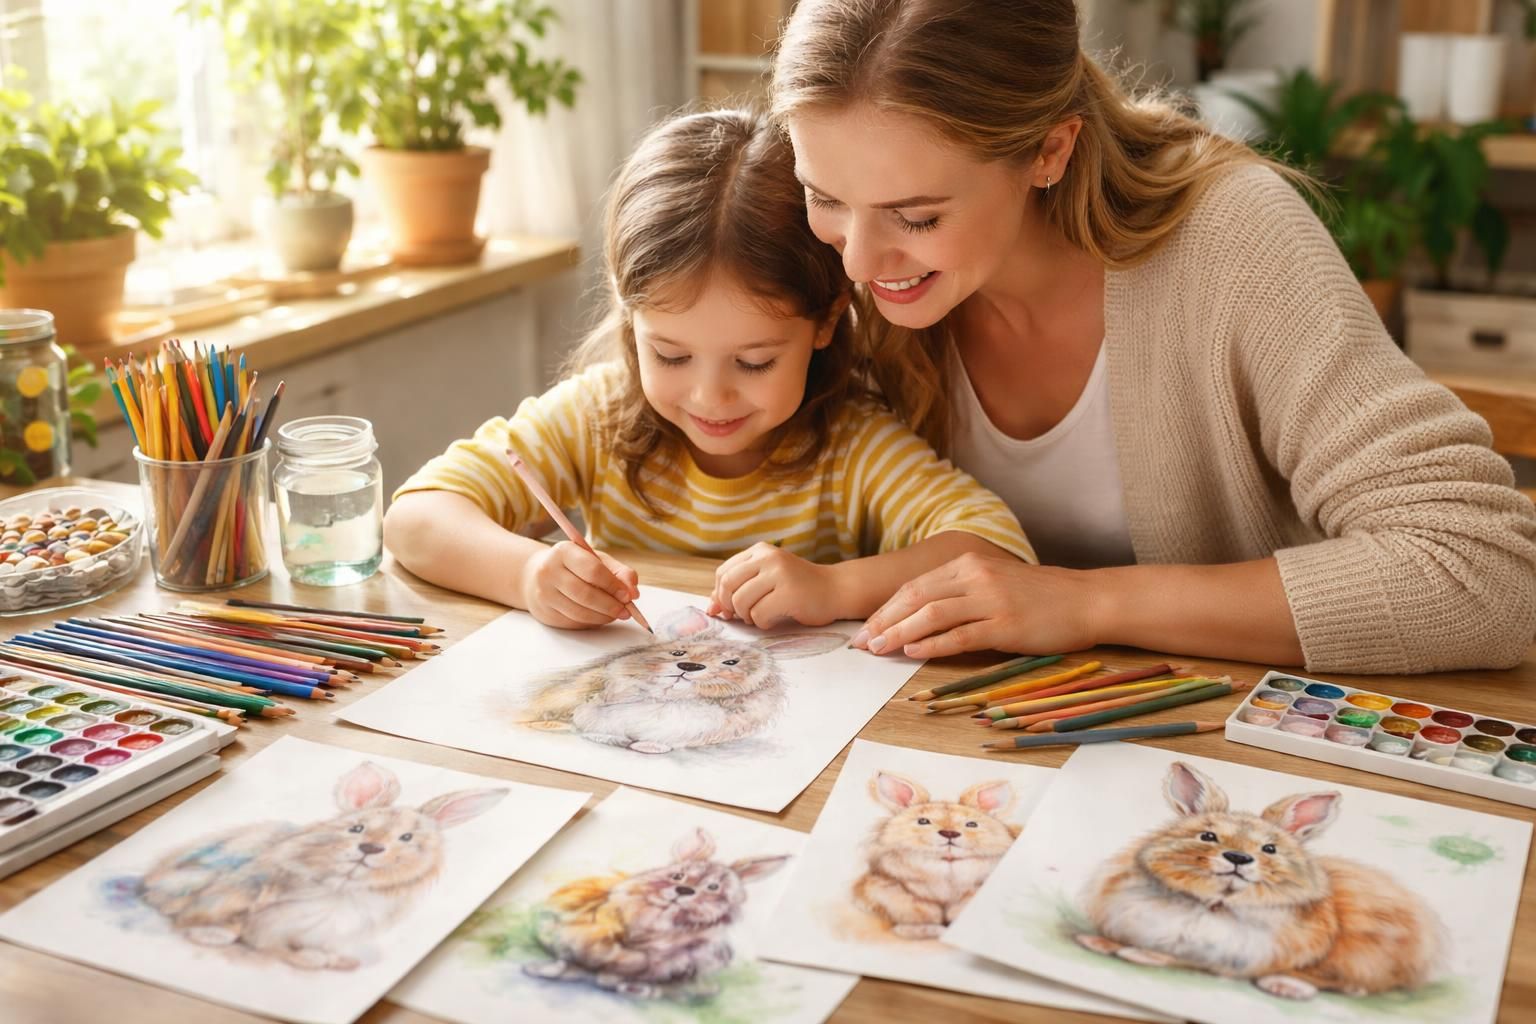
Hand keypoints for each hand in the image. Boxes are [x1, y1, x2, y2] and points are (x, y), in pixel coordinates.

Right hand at [521, 541, 639, 628]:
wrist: (536, 576)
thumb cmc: (573, 566)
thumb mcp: (596, 559)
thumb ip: (619, 572)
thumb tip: (633, 591)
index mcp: (563, 551)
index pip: (592, 570)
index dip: (613, 585)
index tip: (628, 595)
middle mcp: (549, 571)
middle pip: (585, 594)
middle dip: (610, 605)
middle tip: (626, 611)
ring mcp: (544, 594)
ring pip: (579, 612)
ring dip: (603, 617)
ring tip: (616, 614)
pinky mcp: (545, 613)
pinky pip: (573, 622)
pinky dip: (591, 622)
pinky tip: (600, 617)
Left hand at [709, 542, 837, 627]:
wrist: (835, 589)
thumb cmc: (797, 588)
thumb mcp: (766, 580)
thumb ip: (739, 588)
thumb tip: (711, 608)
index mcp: (760, 551)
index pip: (723, 572)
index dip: (720, 594)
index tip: (728, 609)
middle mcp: (769, 557)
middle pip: (728, 585)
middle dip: (730, 606)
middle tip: (742, 616)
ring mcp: (780, 574)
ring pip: (741, 601)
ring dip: (747, 617)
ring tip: (761, 617)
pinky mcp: (789, 593)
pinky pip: (759, 614)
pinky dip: (763, 623)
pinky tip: (774, 619)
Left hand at [851, 553, 1103, 658]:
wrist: (1086, 600)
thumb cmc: (1041, 596)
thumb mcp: (995, 581)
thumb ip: (961, 592)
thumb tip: (921, 616)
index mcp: (968, 563)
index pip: (914, 585)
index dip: (885, 608)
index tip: (865, 627)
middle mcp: (975, 576)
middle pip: (915, 597)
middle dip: (883, 621)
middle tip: (861, 643)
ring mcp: (990, 600)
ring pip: (932, 615)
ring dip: (899, 633)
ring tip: (878, 649)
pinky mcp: (1005, 625)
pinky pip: (960, 635)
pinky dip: (932, 644)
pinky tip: (912, 652)